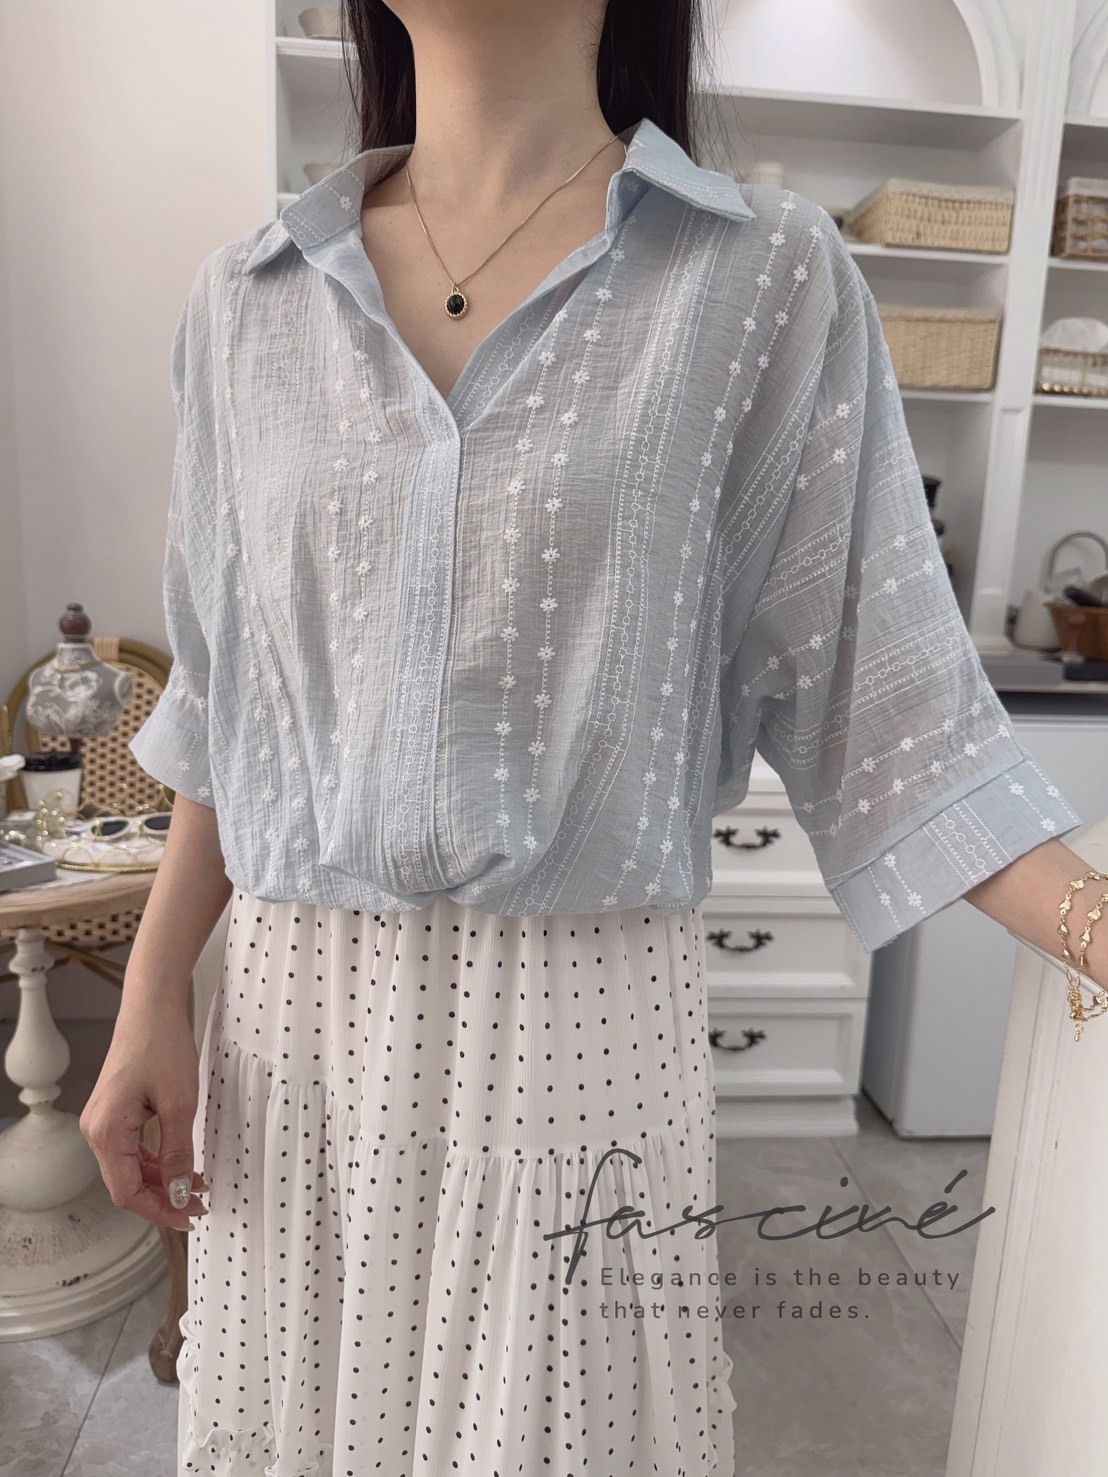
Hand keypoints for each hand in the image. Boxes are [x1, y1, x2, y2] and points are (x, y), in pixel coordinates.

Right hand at [79, 1003, 208, 1230]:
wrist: (153, 1008)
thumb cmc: (162, 1045)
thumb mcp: (179, 1103)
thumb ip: (178, 1153)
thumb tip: (181, 1192)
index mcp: (105, 1132)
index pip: (126, 1192)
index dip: (159, 1209)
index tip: (189, 1217)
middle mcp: (97, 1130)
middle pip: (126, 1183)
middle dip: (164, 1197)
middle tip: (199, 1204)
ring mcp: (104, 1121)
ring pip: (130, 1168)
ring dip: (162, 1180)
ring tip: (197, 1185)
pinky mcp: (115, 1112)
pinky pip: (132, 1149)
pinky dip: (156, 1161)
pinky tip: (182, 1164)